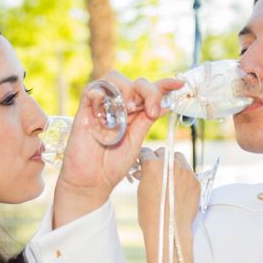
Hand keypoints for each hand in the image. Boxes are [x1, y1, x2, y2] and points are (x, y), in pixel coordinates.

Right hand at [53, 73, 183, 226]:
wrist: (92, 183)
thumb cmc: (112, 166)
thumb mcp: (136, 143)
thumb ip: (146, 122)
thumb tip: (166, 104)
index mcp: (134, 114)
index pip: (149, 92)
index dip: (164, 84)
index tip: (178, 85)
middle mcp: (118, 107)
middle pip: (135, 82)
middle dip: (148, 92)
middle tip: (151, 112)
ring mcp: (101, 108)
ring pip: (114, 79)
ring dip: (126, 89)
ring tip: (128, 109)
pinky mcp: (84, 112)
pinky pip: (91, 91)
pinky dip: (101, 92)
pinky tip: (109, 106)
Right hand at [137, 147, 199, 244]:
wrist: (169, 230)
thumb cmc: (151, 214)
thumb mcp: (141, 191)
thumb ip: (144, 175)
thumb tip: (144, 170)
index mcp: (153, 165)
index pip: (146, 152)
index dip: (143, 158)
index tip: (143, 163)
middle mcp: (171, 164)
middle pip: (163, 152)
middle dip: (158, 159)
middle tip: (154, 170)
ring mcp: (186, 172)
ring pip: (178, 158)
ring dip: (172, 164)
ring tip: (167, 177)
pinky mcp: (195, 181)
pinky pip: (188, 172)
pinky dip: (182, 176)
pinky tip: (177, 187)